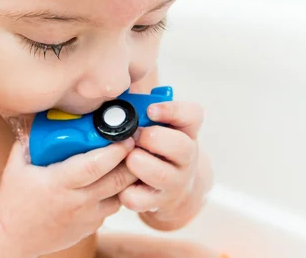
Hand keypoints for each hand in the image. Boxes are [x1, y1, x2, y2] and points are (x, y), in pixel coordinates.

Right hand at [0, 137, 136, 256]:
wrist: (11, 237)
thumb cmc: (13, 199)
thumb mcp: (17, 165)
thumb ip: (31, 139)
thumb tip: (42, 115)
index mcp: (58, 183)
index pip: (95, 165)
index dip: (115, 150)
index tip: (125, 134)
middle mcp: (76, 202)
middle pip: (117, 180)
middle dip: (132, 160)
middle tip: (136, 142)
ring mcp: (86, 217)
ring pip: (121, 195)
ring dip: (128, 178)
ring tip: (130, 159)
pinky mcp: (91, 227)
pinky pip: (112, 206)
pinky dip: (117, 192)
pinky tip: (113, 179)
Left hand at [118, 101, 211, 227]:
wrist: (171, 188)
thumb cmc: (155, 147)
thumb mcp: (156, 125)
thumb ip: (140, 110)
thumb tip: (112, 103)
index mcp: (186, 131)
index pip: (192, 115)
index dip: (172, 110)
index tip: (151, 109)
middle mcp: (186, 157)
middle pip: (181, 146)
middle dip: (152, 138)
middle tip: (134, 135)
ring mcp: (174, 182)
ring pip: (161, 174)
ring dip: (138, 163)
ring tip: (127, 157)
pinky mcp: (156, 203)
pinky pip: (138, 198)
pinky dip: (125, 191)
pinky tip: (120, 181)